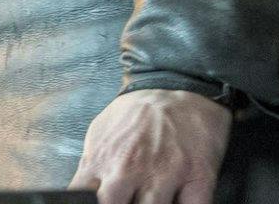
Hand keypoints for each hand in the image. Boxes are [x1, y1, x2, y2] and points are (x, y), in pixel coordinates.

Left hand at [69, 88, 230, 203]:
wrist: (180, 86)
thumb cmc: (139, 114)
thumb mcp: (101, 132)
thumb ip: (90, 168)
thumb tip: (80, 195)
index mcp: (104, 159)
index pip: (85, 199)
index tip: (99, 203)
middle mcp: (132, 168)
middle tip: (129, 198)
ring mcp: (166, 174)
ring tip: (151, 197)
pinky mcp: (199, 178)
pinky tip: (178, 198)